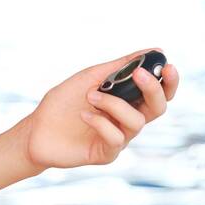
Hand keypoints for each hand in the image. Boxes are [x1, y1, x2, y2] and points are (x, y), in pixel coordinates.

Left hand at [22, 47, 179, 170]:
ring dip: (114, 104)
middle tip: (139, 74)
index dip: (168, 81)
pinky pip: (116, 138)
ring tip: (90, 96)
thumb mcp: (91, 77)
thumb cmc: (63, 102)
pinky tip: (84, 115)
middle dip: (153, 90)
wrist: (36, 129)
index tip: (167, 65)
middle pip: (158, 108)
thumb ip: (119, 66)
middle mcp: (127, 119)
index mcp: (128, 100)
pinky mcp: (106, 153)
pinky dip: (101, 122)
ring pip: (136, 122)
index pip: (158, 92)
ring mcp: (118, 137)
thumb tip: (153, 50)